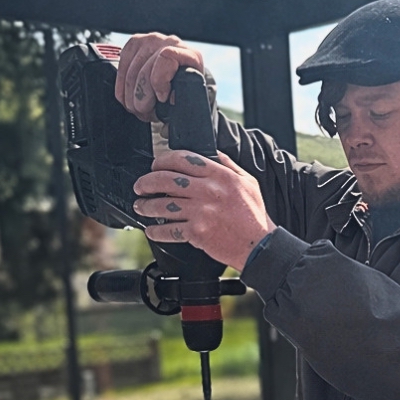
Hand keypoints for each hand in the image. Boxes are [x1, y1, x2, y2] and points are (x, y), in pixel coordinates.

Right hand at [116, 33, 204, 121]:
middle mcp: (170, 43)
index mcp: (190, 55)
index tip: (161, 98)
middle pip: (144, 69)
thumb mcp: (193, 100)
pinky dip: (122, 87)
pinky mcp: (134, 44)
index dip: (159, 81)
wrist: (184, 72)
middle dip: (141, 96)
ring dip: (130, 96)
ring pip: (130, 71)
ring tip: (138, 109)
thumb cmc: (189, 88)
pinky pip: (122, 66)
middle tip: (144, 112)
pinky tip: (128, 98)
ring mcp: (151, 41)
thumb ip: (183, 111)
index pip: (166, 58)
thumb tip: (165, 128)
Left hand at [133, 149, 274, 269]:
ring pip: (163, 205)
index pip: (183, 159)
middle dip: (147, 182)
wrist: (259, 245)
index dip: (163, 160)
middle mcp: (209, 191)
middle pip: (166, 180)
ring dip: (146, 206)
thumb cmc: (254, 216)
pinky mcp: (197, 232)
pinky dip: (156, 231)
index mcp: (220, 176)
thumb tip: (215, 154)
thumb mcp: (248, 182)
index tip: (155, 166)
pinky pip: (169, 230)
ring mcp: (201, 212)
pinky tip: (151, 230)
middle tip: (140, 186)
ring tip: (141, 207)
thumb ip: (230, 166)